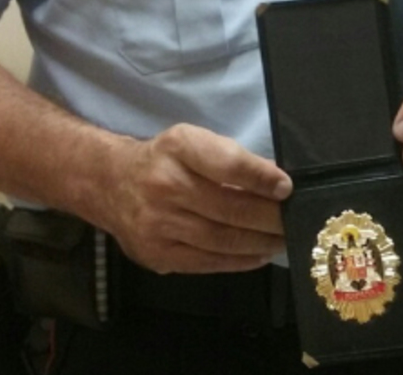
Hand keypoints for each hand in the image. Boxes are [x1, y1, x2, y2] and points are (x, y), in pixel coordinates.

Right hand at [92, 124, 292, 273]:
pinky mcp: (156, 254)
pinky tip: (258, 254)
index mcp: (177, 148)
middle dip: (270, 218)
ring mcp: (158, 224)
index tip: (286, 188)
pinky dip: (239, 261)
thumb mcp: (191, 140)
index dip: (261, 178)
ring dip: (260, 242)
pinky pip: (207, 262)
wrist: (109, 184)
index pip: (227, 165)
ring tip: (282, 240)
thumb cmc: (162, 160)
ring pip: (222, 239)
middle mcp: (164, 185)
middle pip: (229, 208)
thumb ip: (228, 157)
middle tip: (293, 222)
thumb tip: (275, 184)